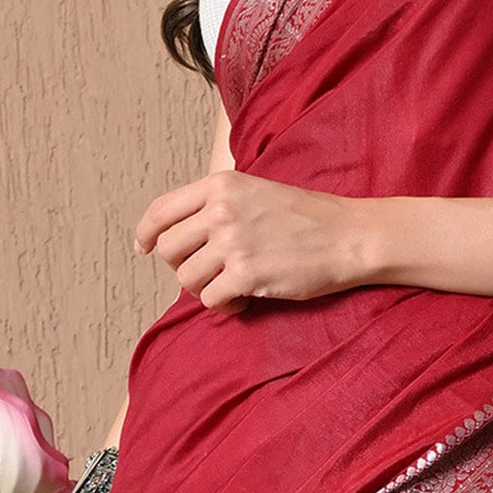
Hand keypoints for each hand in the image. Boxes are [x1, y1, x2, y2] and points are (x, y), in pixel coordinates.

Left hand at [135, 170, 372, 307]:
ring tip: (234, 288)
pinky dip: (225, 307)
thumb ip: (216, 205)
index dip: (146, 233)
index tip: (143, 247)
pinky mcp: (246, 275)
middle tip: (210, 273)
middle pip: (169, 250)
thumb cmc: (307, 218)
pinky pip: (211, 301)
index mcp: (221, 185)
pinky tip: (245, 300)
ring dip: (207, 290)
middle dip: (183, 267)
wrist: (349, 236)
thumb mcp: (255, 191)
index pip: (161, 210)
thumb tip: (177, 236)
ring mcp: (233, 243)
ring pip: (187, 279)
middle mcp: (221, 210)